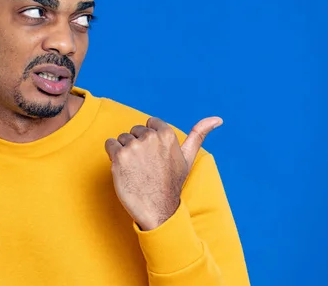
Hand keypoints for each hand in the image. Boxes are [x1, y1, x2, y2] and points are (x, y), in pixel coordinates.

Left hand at [105, 116, 222, 230]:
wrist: (158, 210)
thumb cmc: (171, 184)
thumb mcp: (188, 158)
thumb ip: (199, 135)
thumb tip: (218, 118)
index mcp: (167, 135)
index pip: (149, 123)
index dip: (149, 140)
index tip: (154, 156)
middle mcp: (150, 137)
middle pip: (134, 131)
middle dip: (136, 145)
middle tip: (145, 166)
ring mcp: (134, 146)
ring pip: (121, 138)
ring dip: (124, 151)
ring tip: (135, 169)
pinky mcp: (119, 156)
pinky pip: (109, 144)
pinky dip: (112, 155)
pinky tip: (123, 169)